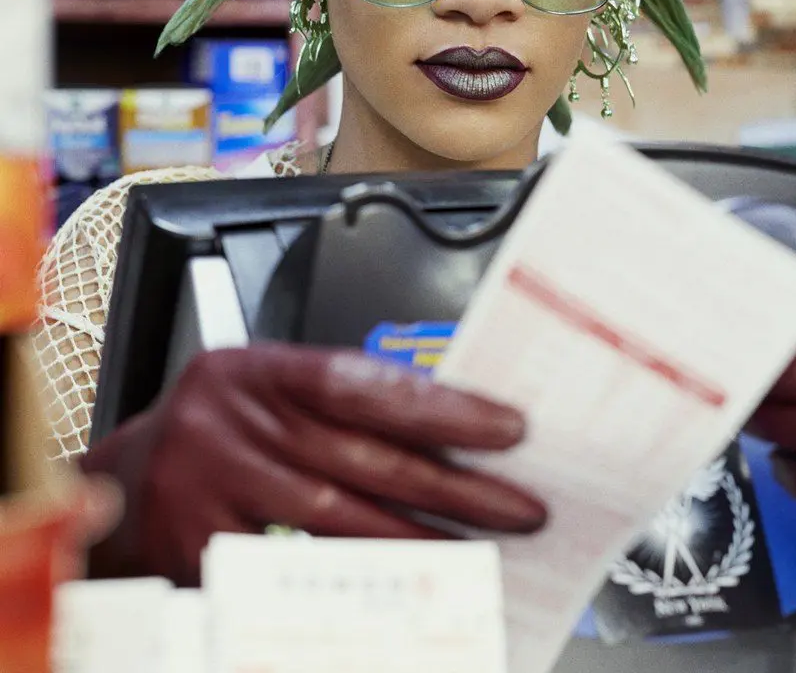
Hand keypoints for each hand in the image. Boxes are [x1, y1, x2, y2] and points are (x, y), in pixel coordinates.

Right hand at [81, 345, 545, 584]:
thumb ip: (340, 406)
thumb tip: (447, 430)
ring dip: (416, 542)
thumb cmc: (215, 430)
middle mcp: (229, 421)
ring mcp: (207, 486)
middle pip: (361, 458)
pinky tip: (401, 586)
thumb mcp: (269, 393)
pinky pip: (290, 570)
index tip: (505, 429)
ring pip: (334, 519)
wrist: (118, 484)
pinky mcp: (197, 549)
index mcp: (257, 370)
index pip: (363, 383)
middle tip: (517, 506)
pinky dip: (351, 580)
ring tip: (478, 553)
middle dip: (451, 488)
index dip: (440, 409)